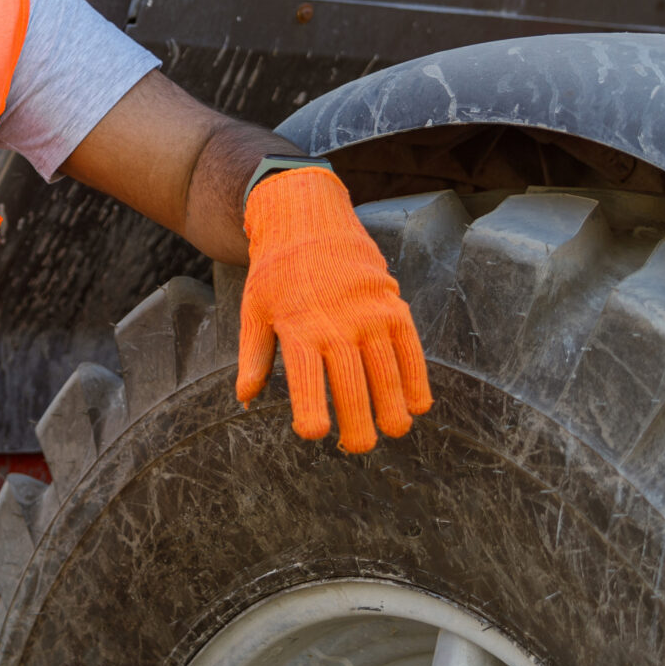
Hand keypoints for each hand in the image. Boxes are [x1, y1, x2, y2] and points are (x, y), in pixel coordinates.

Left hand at [235, 167, 430, 451]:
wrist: (307, 217)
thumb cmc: (275, 271)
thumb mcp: (254, 310)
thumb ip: (253, 357)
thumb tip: (245, 401)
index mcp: (297, 327)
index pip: (306, 378)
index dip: (311, 410)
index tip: (315, 434)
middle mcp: (336, 323)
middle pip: (351, 383)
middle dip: (358, 423)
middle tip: (359, 448)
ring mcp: (368, 313)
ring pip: (386, 371)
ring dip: (393, 407)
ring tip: (394, 431)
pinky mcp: (392, 303)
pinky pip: (410, 347)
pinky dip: (418, 378)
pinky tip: (419, 404)